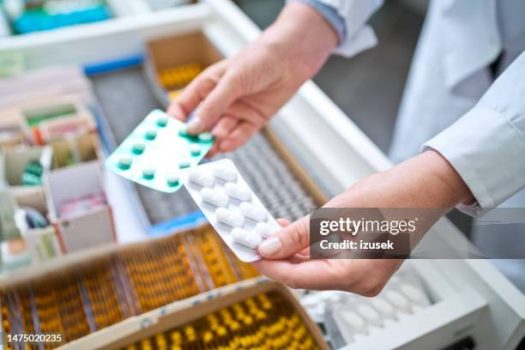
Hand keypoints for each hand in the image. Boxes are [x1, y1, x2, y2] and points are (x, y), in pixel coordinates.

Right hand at [168, 3, 337, 155]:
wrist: (291, 59)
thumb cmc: (258, 59)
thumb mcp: (231, 81)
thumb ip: (212, 105)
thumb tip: (192, 128)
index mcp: (207, 86)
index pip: (184, 107)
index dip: (176, 121)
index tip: (172, 135)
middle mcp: (219, 101)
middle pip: (201, 125)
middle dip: (194, 138)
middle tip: (189, 152)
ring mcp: (236, 112)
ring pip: (219, 133)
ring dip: (213, 142)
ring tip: (208, 150)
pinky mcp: (253, 120)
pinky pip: (240, 135)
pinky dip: (233, 142)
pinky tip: (226, 145)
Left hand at [254, 150, 473, 294]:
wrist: (425, 187)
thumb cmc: (394, 196)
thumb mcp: (338, 212)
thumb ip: (300, 234)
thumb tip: (270, 246)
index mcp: (356, 275)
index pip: (300, 278)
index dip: (271, 265)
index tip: (250, 253)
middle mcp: (360, 282)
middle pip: (306, 275)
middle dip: (279, 256)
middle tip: (255, 238)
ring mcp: (363, 274)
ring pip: (315, 267)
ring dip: (292, 250)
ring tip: (270, 230)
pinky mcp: (362, 263)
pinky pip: (328, 260)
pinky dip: (309, 248)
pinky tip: (292, 232)